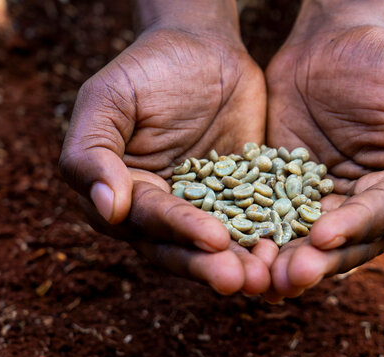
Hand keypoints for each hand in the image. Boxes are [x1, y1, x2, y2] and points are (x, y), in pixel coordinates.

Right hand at [59, 10, 277, 294]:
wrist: (205, 50)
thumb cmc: (149, 68)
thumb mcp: (108, 100)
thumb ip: (91, 153)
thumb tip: (107, 210)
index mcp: (126, 193)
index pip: (149, 221)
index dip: (179, 230)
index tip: (211, 238)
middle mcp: (165, 209)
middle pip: (184, 247)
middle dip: (211, 265)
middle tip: (241, 280)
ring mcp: (208, 206)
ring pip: (222, 244)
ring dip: (243, 262)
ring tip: (268, 277)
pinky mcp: (245, 197)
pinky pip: (258, 221)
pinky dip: (271, 238)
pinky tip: (292, 249)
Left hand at [264, 19, 383, 299]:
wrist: (331, 43)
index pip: (381, 217)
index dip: (354, 228)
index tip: (324, 236)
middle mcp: (361, 204)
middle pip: (342, 242)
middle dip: (316, 261)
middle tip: (288, 277)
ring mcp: (318, 199)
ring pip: (303, 238)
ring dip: (284, 260)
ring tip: (260, 277)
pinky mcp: (282, 189)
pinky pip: (268, 214)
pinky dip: (256, 233)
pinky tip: (239, 249)